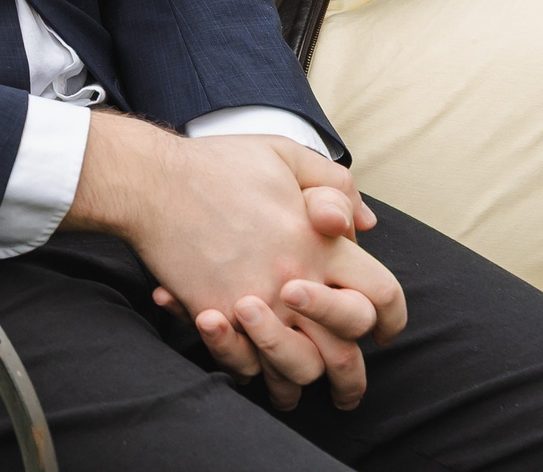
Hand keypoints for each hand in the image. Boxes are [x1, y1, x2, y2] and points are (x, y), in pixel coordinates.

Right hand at [70, 121, 403, 407]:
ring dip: (301, 381)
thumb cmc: (217, 165)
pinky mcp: (217, 317)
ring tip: (297, 386)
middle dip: (352, 374)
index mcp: (320, 244)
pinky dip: (252, 370)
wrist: (150, 181)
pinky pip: (246, 366)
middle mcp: (294, 281)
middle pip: (346, 351)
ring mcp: (255, 304)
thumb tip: (363, 224)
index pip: (382, 295)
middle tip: (347, 382)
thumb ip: (334, 186)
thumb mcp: (286, 155)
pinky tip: (253, 364)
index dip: (391, 317)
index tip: (383, 329)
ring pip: (298, 371)